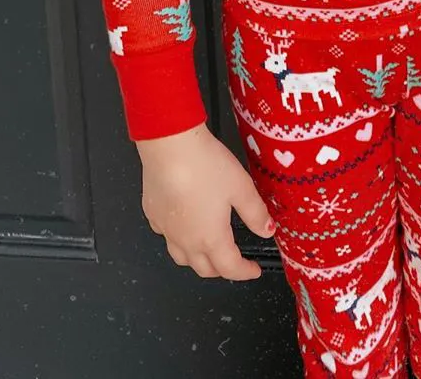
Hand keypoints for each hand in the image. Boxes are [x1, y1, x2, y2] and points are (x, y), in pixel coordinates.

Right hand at [136, 123, 274, 279]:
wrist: (169, 147)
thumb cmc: (205, 166)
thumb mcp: (241, 187)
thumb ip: (256, 213)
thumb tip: (267, 230)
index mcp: (211, 238)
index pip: (230, 268)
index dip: (245, 272)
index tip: (254, 270)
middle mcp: (186, 240)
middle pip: (204, 269)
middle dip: (222, 270)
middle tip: (234, 263)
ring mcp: (166, 230)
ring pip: (182, 258)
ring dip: (198, 260)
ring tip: (210, 251)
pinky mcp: (152, 215)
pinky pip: (166, 237)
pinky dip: (179, 239)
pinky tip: (185, 225)